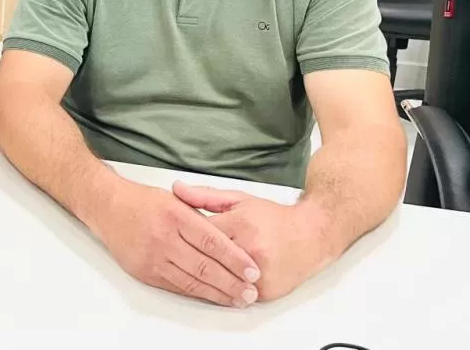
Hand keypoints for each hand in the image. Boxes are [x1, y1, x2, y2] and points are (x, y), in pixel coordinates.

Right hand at [90, 178, 260, 307]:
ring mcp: (153, 257)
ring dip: (218, 293)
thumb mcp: (175, 198)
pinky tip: (212, 296)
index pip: (212, 241)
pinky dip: (197, 293)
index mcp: (175, 215)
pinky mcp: (145, 272)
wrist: (107, 208)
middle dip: (232, 282)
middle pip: (204, 266)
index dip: (235, 259)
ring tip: (237, 299)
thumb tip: (229, 235)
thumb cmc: (142, 201)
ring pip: (191, 281)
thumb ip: (200, 215)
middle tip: (251, 291)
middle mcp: (163, 237)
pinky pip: (176, 286)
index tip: (253, 270)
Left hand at [172, 182, 331, 301]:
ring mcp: (259, 274)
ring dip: (204, 277)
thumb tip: (176, 189)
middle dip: (189, 257)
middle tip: (175, 255)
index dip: (183, 234)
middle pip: (208, 260)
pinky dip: (223, 289)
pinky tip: (211, 283)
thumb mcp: (238, 199)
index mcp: (241, 225)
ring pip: (220, 280)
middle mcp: (251, 250)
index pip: (200, 234)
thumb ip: (205, 196)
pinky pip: (236, 293)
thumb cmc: (273, 217)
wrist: (311, 236)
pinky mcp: (266, 292)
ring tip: (188, 269)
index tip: (171, 234)